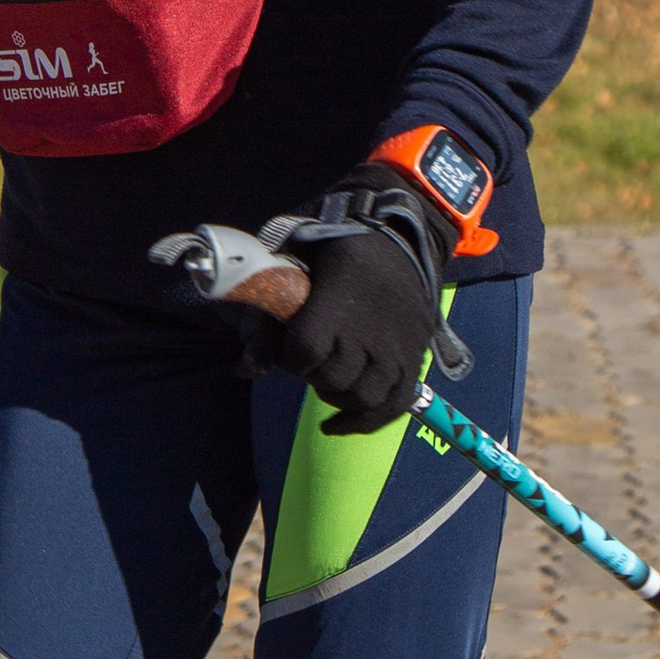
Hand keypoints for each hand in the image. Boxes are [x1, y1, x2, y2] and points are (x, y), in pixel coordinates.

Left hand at [246, 170, 473, 435]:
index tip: (288, 347)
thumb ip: (265, 315)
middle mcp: (372, 327)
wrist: (396, 234)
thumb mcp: (292, 263)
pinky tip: (337, 424)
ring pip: (365, 397)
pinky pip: (395, 405)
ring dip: (338, 397)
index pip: (305, 350)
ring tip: (326, 378)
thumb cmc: (333, 248)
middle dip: (312, 375)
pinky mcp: (415, 357)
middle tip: (309, 358)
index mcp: (338, 298)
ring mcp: (398, 346)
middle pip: (333, 378)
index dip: (288, 357)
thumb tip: (245, 370)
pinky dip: (366, 422)